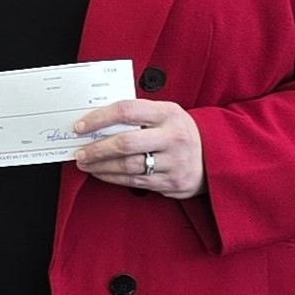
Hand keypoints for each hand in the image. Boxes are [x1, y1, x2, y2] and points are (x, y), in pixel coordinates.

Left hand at [73, 99, 205, 198]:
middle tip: (79, 151)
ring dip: (101, 166)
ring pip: (128, 166)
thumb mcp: (166, 113)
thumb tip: (97, 119)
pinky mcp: (172, 183)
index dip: (100, 118)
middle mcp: (173, 137)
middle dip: (97, 149)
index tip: (81, 126)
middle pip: (126, 143)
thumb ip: (138, 114)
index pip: (127, 111)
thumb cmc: (179, 131)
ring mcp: (174, 162)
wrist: (215, 156)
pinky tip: (101, 173)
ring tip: (85, 163)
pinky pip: (135, 182)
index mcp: (168, 113)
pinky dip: (113, 178)